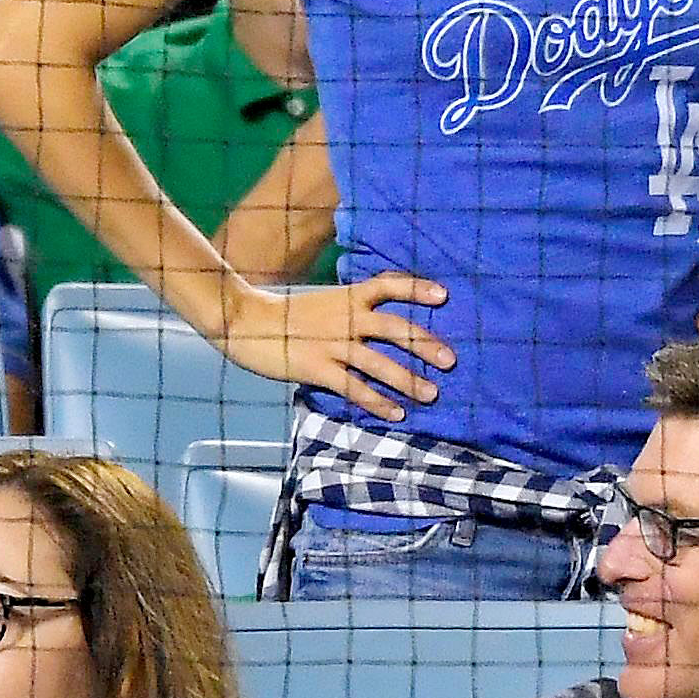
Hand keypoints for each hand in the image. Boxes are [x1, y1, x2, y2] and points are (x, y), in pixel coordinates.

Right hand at [210, 272, 452, 422]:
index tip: (444, 296)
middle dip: (424, 345)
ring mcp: (333, 345)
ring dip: (407, 380)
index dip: (416, 289)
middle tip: (450, 360)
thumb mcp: (328, 301)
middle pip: (394, 329)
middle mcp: (347, 318)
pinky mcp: (318, 369)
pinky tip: (396, 412)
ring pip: (379, 363)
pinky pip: (354, 388)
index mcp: (350, 297)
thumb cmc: (291, 315)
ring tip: (432, 393)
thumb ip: (356, 308)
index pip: (388, 285)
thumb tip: (388, 322)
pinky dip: (377, 401)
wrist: (248, 323)